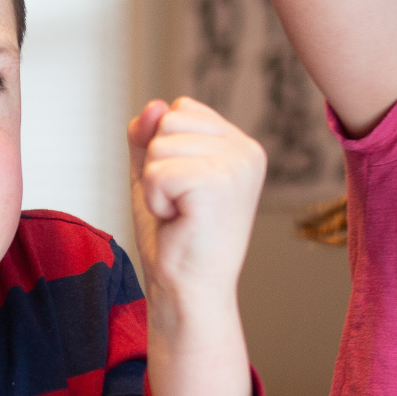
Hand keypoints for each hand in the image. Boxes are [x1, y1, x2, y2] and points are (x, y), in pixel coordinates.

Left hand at [128, 98, 264, 313]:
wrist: (188, 289)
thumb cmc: (174, 238)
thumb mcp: (154, 176)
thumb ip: (149, 137)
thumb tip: (153, 105)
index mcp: (240, 145)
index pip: (180, 108)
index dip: (163, 150)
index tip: (182, 190)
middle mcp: (247, 150)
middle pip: (169, 120)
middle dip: (157, 164)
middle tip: (179, 205)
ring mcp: (237, 165)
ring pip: (159, 144)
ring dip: (154, 184)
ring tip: (179, 213)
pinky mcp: (219, 183)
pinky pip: (157, 172)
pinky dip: (154, 200)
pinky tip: (178, 220)